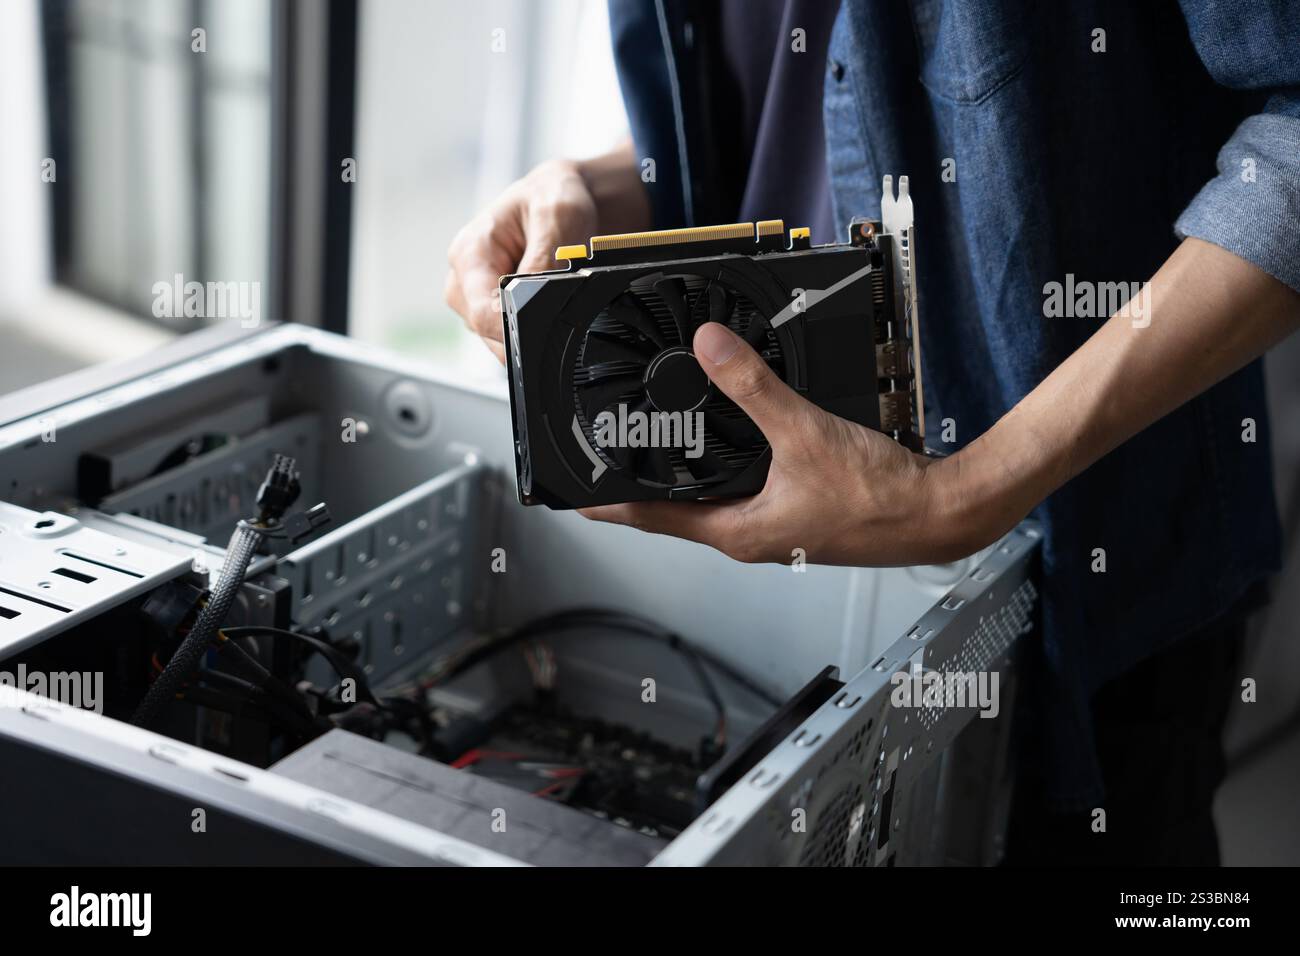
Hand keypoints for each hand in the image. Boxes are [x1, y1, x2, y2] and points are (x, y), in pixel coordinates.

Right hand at [445, 159, 597, 362]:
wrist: (561, 200)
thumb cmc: (554, 200)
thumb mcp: (559, 216)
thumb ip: (546, 260)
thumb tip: (538, 300)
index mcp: (469, 254)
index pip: (483, 313)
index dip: (517, 329)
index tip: (548, 329)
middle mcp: (464, 281)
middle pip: (490, 334)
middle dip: (529, 330)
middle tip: (562, 303)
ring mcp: (476, 301)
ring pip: (501, 342)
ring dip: (533, 329)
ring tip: (555, 294)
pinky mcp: (492, 314)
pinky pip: (512, 339)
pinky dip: (534, 331)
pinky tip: (549, 307)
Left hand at [580, 322, 1013, 566]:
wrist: (941, 514)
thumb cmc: (881, 499)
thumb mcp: (803, 432)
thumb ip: (752, 387)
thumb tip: (708, 348)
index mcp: (740, 532)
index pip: (654, 519)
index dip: (611, 505)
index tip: (575, 497)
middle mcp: (752, 536)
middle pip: (676, 512)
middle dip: (639, 488)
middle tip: (607, 462)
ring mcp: (776, 528)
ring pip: (711, 502)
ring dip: (682, 479)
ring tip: (654, 449)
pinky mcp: (798, 513)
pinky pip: (744, 491)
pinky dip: (724, 470)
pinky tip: (729, 446)